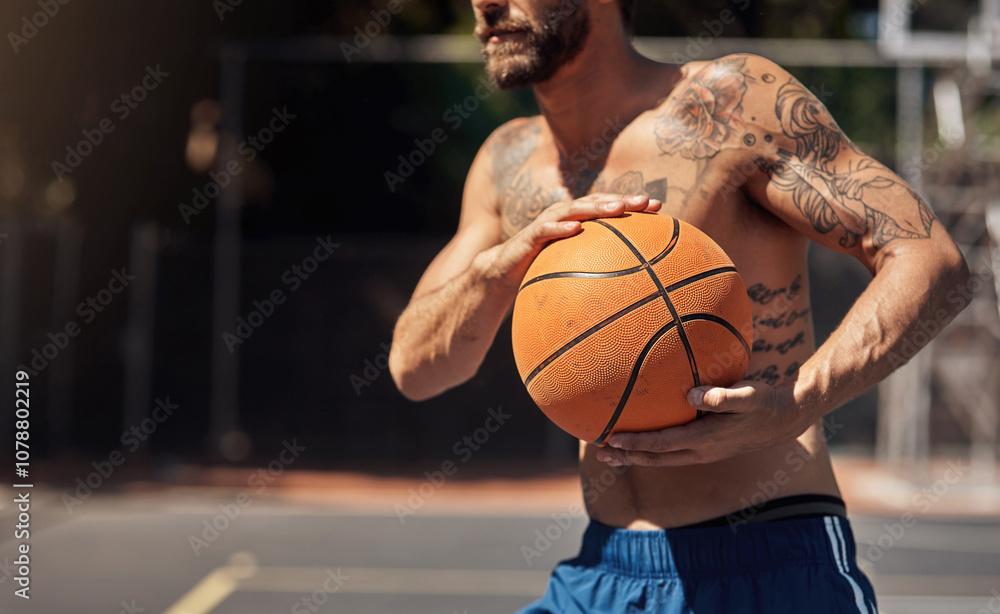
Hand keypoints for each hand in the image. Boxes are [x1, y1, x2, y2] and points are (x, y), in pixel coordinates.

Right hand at [475, 193, 660, 290]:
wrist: (501, 274)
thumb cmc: (539, 272)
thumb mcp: (571, 271)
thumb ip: (595, 273)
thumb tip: (631, 294)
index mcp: (576, 223)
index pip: (607, 208)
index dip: (631, 204)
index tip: (659, 206)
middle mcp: (563, 218)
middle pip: (595, 203)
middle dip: (621, 200)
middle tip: (646, 201)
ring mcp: (545, 225)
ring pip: (573, 210)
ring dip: (596, 208)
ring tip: (617, 209)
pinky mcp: (527, 238)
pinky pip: (544, 230)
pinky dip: (560, 228)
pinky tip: (576, 229)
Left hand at [594, 380, 810, 466]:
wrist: (783, 420)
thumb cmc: (764, 402)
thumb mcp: (748, 395)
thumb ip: (722, 396)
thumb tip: (693, 394)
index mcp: (706, 439)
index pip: (663, 443)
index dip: (637, 443)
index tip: (613, 439)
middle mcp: (701, 451)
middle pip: (656, 458)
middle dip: (627, 456)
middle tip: (600, 453)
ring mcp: (702, 452)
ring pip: (662, 458)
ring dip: (635, 456)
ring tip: (609, 453)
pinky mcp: (704, 447)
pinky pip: (671, 452)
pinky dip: (650, 450)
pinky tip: (639, 441)